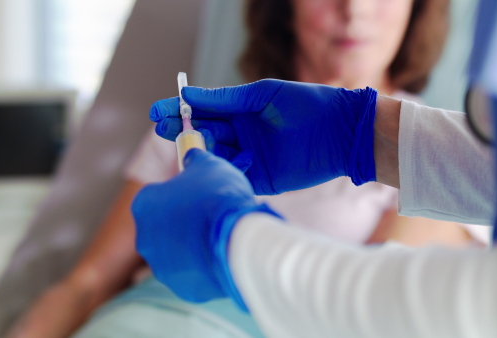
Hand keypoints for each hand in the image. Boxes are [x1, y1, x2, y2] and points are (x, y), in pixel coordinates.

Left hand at [132, 149, 279, 309]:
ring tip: (218, 236)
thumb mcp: (207, 164)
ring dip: (192, 244)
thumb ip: (194, 160)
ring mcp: (161, 265)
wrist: (234, 239)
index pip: (158, 194)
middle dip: (183, 221)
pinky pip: (192, 273)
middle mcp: (144, 237)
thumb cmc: (217, 197)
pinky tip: (221, 254)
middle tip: (209, 215)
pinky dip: (204, 265)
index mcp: (144, 203)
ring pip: (176, 252)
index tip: (197, 193)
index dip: (180, 192)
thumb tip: (192, 156)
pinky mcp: (180, 286)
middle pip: (164, 226)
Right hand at [150, 79, 377, 194]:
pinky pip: (233, 175)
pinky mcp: (261, 179)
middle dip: (182, 131)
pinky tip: (215, 163)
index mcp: (241, 111)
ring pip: (214, 156)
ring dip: (200, 151)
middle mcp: (242, 135)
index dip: (178, 111)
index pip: (202, 111)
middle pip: (203, 134)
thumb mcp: (263, 94)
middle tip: (165, 128)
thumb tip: (189, 95)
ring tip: (189, 144)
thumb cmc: (306, 104)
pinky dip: (223, 170)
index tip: (156, 112)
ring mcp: (250, 157)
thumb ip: (227, 99)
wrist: (341, 132)